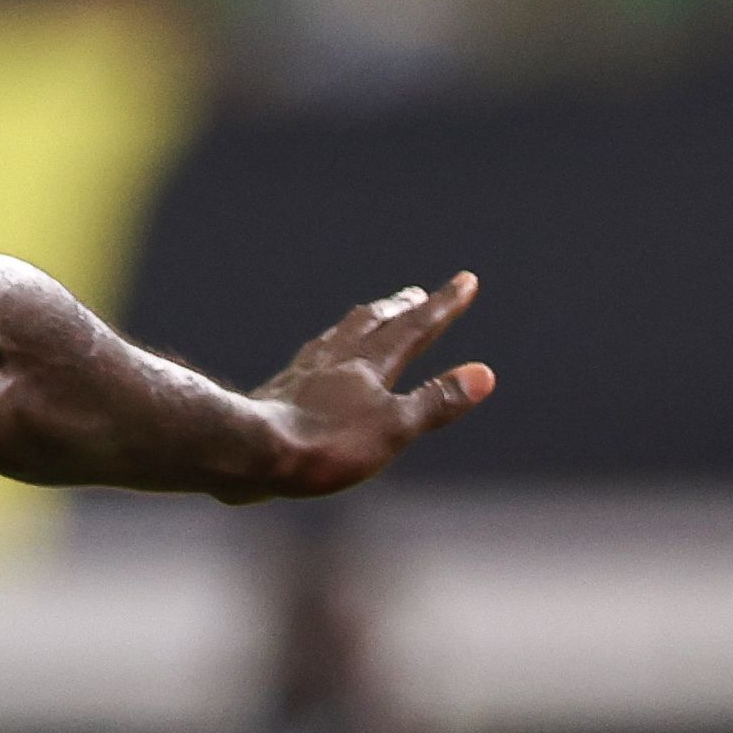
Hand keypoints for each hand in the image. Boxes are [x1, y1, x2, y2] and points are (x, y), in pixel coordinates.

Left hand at [240, 271, 495, 499]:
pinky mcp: (276, 392)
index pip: (416, 327)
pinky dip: (323, 350)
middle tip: (416, 293)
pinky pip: (307, 360)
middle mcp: (335, 359)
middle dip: (400, 308)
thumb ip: (437, 401)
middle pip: (373, 323)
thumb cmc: (325, 443)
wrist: (248, 452)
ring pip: (337, 336)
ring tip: (368, 315)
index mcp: (370, 364)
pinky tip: (313, 358)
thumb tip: (484, 375)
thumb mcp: (394, 428)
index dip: (443, 304)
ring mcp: (302, 373)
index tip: (465, 280)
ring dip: (360, 323)